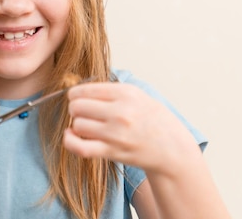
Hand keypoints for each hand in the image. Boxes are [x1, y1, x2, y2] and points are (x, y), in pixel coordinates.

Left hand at [63, 82, 197, 173]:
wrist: (172, 148)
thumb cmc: (152, 120)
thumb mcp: (136, 95)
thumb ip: (108, 91)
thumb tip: (77, 90)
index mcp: (126, 93)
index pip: (84, 90)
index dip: (76, 95)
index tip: (78, 99)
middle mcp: (120, 112)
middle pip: (77, 106)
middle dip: (76, 109)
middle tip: (84, 113)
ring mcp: (116, 133)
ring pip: (77, 125)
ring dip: (77, 126)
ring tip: (87, 126)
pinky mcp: (112, 151)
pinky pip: (80, 147)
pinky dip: (70, 142)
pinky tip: (71, 137)